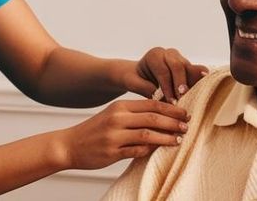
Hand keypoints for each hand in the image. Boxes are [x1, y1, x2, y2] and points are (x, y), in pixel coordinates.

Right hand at [53, 99, 188, 169]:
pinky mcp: (112, 152)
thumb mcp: (113, 116)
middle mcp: (117, 118)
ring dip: (166, 137)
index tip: (184, 112)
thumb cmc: (95, 131)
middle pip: (152, 117)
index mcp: (120, 106)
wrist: (69, 145)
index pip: (151, 104)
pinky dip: (150, 150)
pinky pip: (137, 150)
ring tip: (179, 139)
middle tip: (187, 125)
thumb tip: (161, 118)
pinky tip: (160, 150)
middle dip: (173, 122)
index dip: (170, 108)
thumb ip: (134, 115)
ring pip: (147, 134)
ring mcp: (114, 135)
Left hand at [125, 47, 209, 102]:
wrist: (140, 75)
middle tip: (182, 96)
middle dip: (181, 82)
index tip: (171, 101)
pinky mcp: (189, 68)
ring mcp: (181, 59)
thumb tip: (162, 99)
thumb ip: (147, 89)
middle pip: (178, 66)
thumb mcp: (136, 83)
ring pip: (189, 68)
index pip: (163, 71)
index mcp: (155, 55)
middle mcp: (169, 54)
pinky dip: (201, 80)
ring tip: (195, 94)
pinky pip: (196, 73)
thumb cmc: (137, 79)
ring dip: (192, 82)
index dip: (168, 87)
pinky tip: (207, 87)